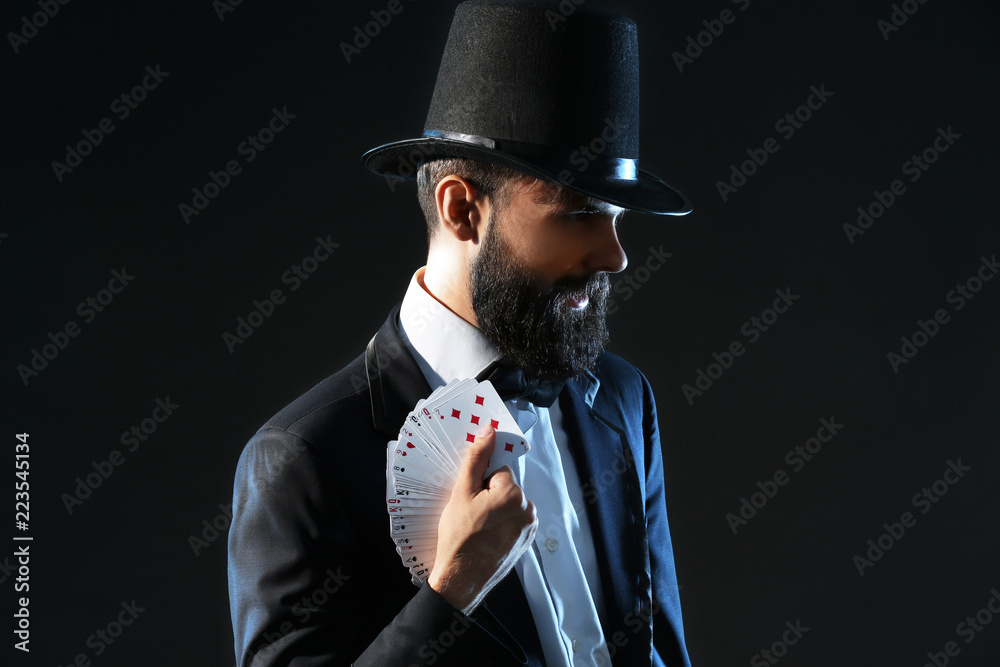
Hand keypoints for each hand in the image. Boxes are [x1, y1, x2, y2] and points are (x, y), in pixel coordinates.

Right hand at [427, 426, 536, 614]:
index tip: (470, 496)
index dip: (480, 480)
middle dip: (488, 494)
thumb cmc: (459, 538)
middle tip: (470, 513)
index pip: (497, 469)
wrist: (461, 580)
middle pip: (505, 486)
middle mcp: (528, 509)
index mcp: (514, 494)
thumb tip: (489, 432)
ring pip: (509, 503)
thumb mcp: (461, 493)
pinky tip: (485, 535)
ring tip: (477, 527)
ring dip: (494, 508)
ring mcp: (529, 527)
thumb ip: (476, 459)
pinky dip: (500, 523)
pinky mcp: (526, 540)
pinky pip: (513, 519)